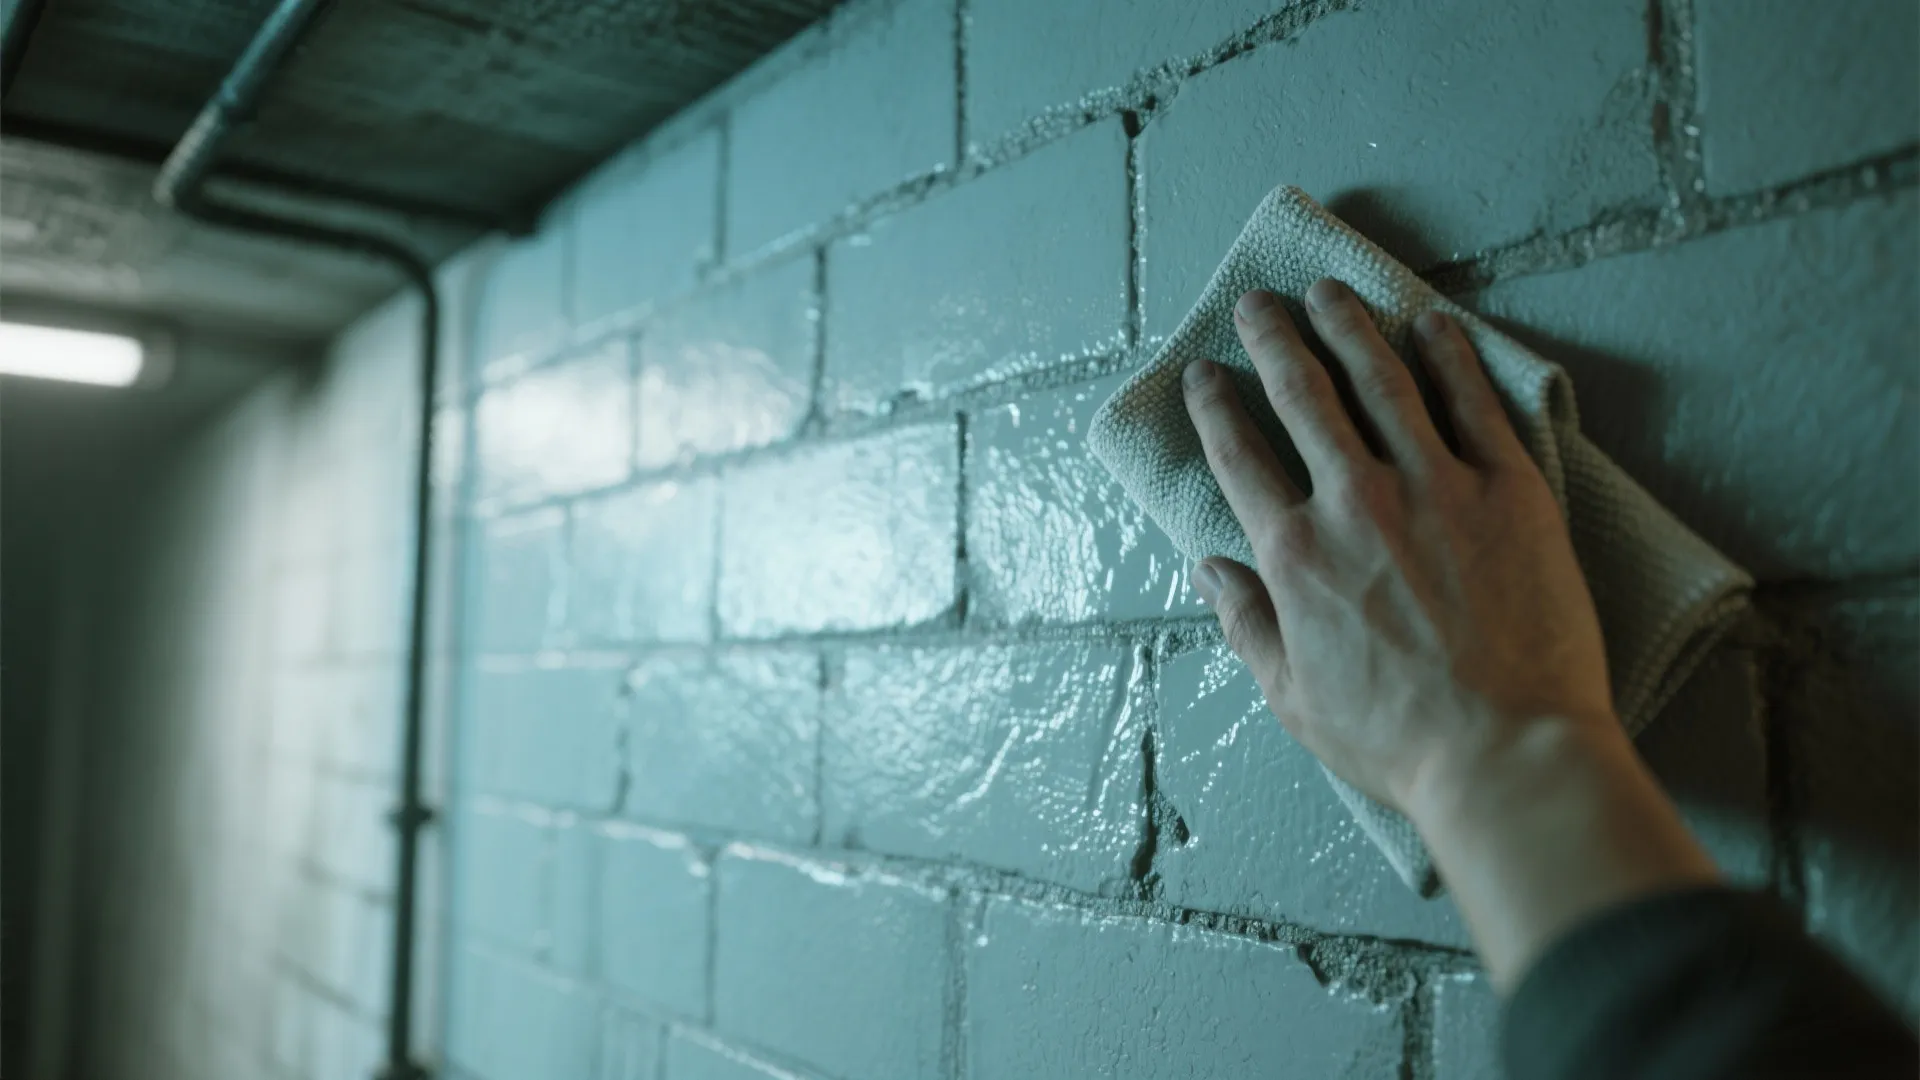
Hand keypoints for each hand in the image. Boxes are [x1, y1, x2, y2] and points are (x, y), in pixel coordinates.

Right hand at [1182, 279, 1616, 813]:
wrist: (1507, 752)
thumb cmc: (1397, 738)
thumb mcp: (1293, 695)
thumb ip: (1247, 624)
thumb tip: (1209, 570)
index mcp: (1295, 553)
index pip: (1240, 454)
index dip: (1215, 405)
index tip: (1205, 373)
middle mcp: (1356, 501)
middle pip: (1303, 394)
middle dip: (1274, 338)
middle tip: (1259, 303)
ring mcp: (1436, 486)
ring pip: (1382, 379)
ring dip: (1349, 326)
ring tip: (1330, 291)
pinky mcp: (1508, 489)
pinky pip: (1473, 402)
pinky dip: (1449, 355)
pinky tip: (1432, 323)